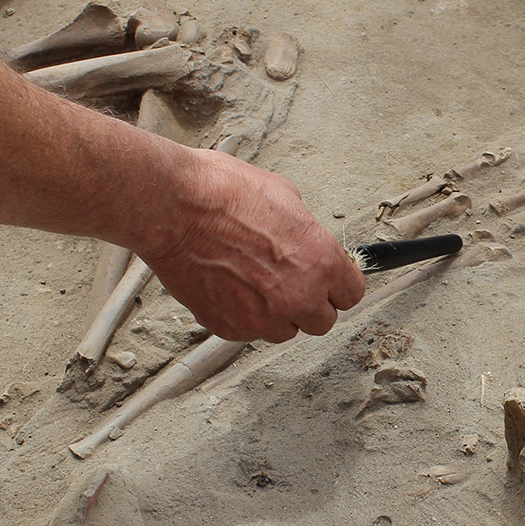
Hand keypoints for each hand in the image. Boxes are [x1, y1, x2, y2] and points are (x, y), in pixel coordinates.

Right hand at [140, 149, 364, 342]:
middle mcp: (298, 296)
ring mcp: (263, 317)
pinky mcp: (230, 327)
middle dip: (309, 305)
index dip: (338, 287)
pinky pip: (248, 332)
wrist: (173, 207)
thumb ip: (305, 231)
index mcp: (321, 262)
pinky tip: (228, 288)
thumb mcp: (284, 195)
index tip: (329, 284)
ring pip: (284, 331)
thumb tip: (306, 240)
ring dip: (276, 314)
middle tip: (289, 284)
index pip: (351, 295)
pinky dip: (242, 316)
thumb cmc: (222, 193)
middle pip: (322, 322)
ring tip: (253, 284)